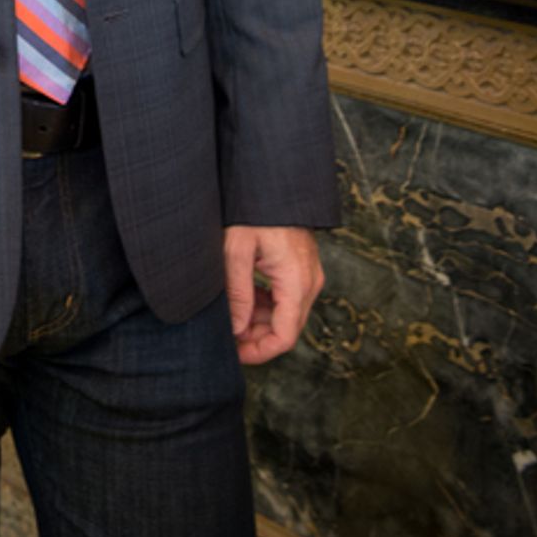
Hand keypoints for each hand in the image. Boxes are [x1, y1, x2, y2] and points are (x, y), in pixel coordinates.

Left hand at [224, 224, 322, 365]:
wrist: (273, 183)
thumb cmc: (253, 211)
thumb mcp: (237, 250)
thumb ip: (239, 293)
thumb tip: (237, 330)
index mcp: (296, 281)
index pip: (284, 336)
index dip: (259, 351)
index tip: (234, 353)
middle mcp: (310, 283)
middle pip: (287, 329)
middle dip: (257, 338)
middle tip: (227, 337)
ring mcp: (309, 276)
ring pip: (287, 315)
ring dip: (260, 322)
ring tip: (231, 317)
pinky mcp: (303, 269)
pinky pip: (288, 299)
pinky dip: (267, 306)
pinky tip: (245, 299)